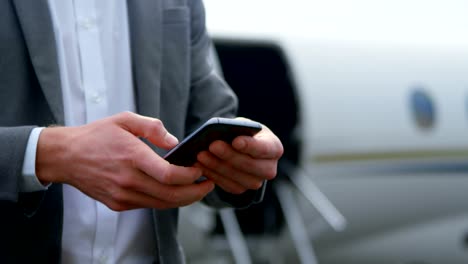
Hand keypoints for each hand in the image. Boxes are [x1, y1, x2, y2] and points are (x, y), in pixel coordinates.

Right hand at [36, 112, 214, 210]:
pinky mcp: (118, 204)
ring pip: (162, 204)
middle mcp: (128, 180)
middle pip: (171, 195)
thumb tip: (175, 143)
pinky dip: (165, 201)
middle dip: (196, 192)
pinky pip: (149, 205)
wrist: (65, 156)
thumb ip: (153, 127)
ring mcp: (122, 195)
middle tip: (209, 184)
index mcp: (132, 157)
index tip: (201, 170)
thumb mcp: (125, 119)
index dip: (190, 176)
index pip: (169, 175)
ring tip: (197, 189)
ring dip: (184, 199)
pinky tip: (174, 191)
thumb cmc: (96, 136)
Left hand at [196, 119, 283, 193]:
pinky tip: (200, 165)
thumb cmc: (243, 133)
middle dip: (229, 155)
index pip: (264, 149)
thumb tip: (220, 133)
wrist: (242, 148)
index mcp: (274, 148)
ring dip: (216, 166)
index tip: (236, 141)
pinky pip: (226, 185)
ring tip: (200, 155)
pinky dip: (212, 174)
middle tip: (212, 145)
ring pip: (236, 177)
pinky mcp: (241, 189)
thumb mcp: (243, 126)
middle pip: (250, 165)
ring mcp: (256, 182)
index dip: (250, 146)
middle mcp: (269, 168)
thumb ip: (237, 129)